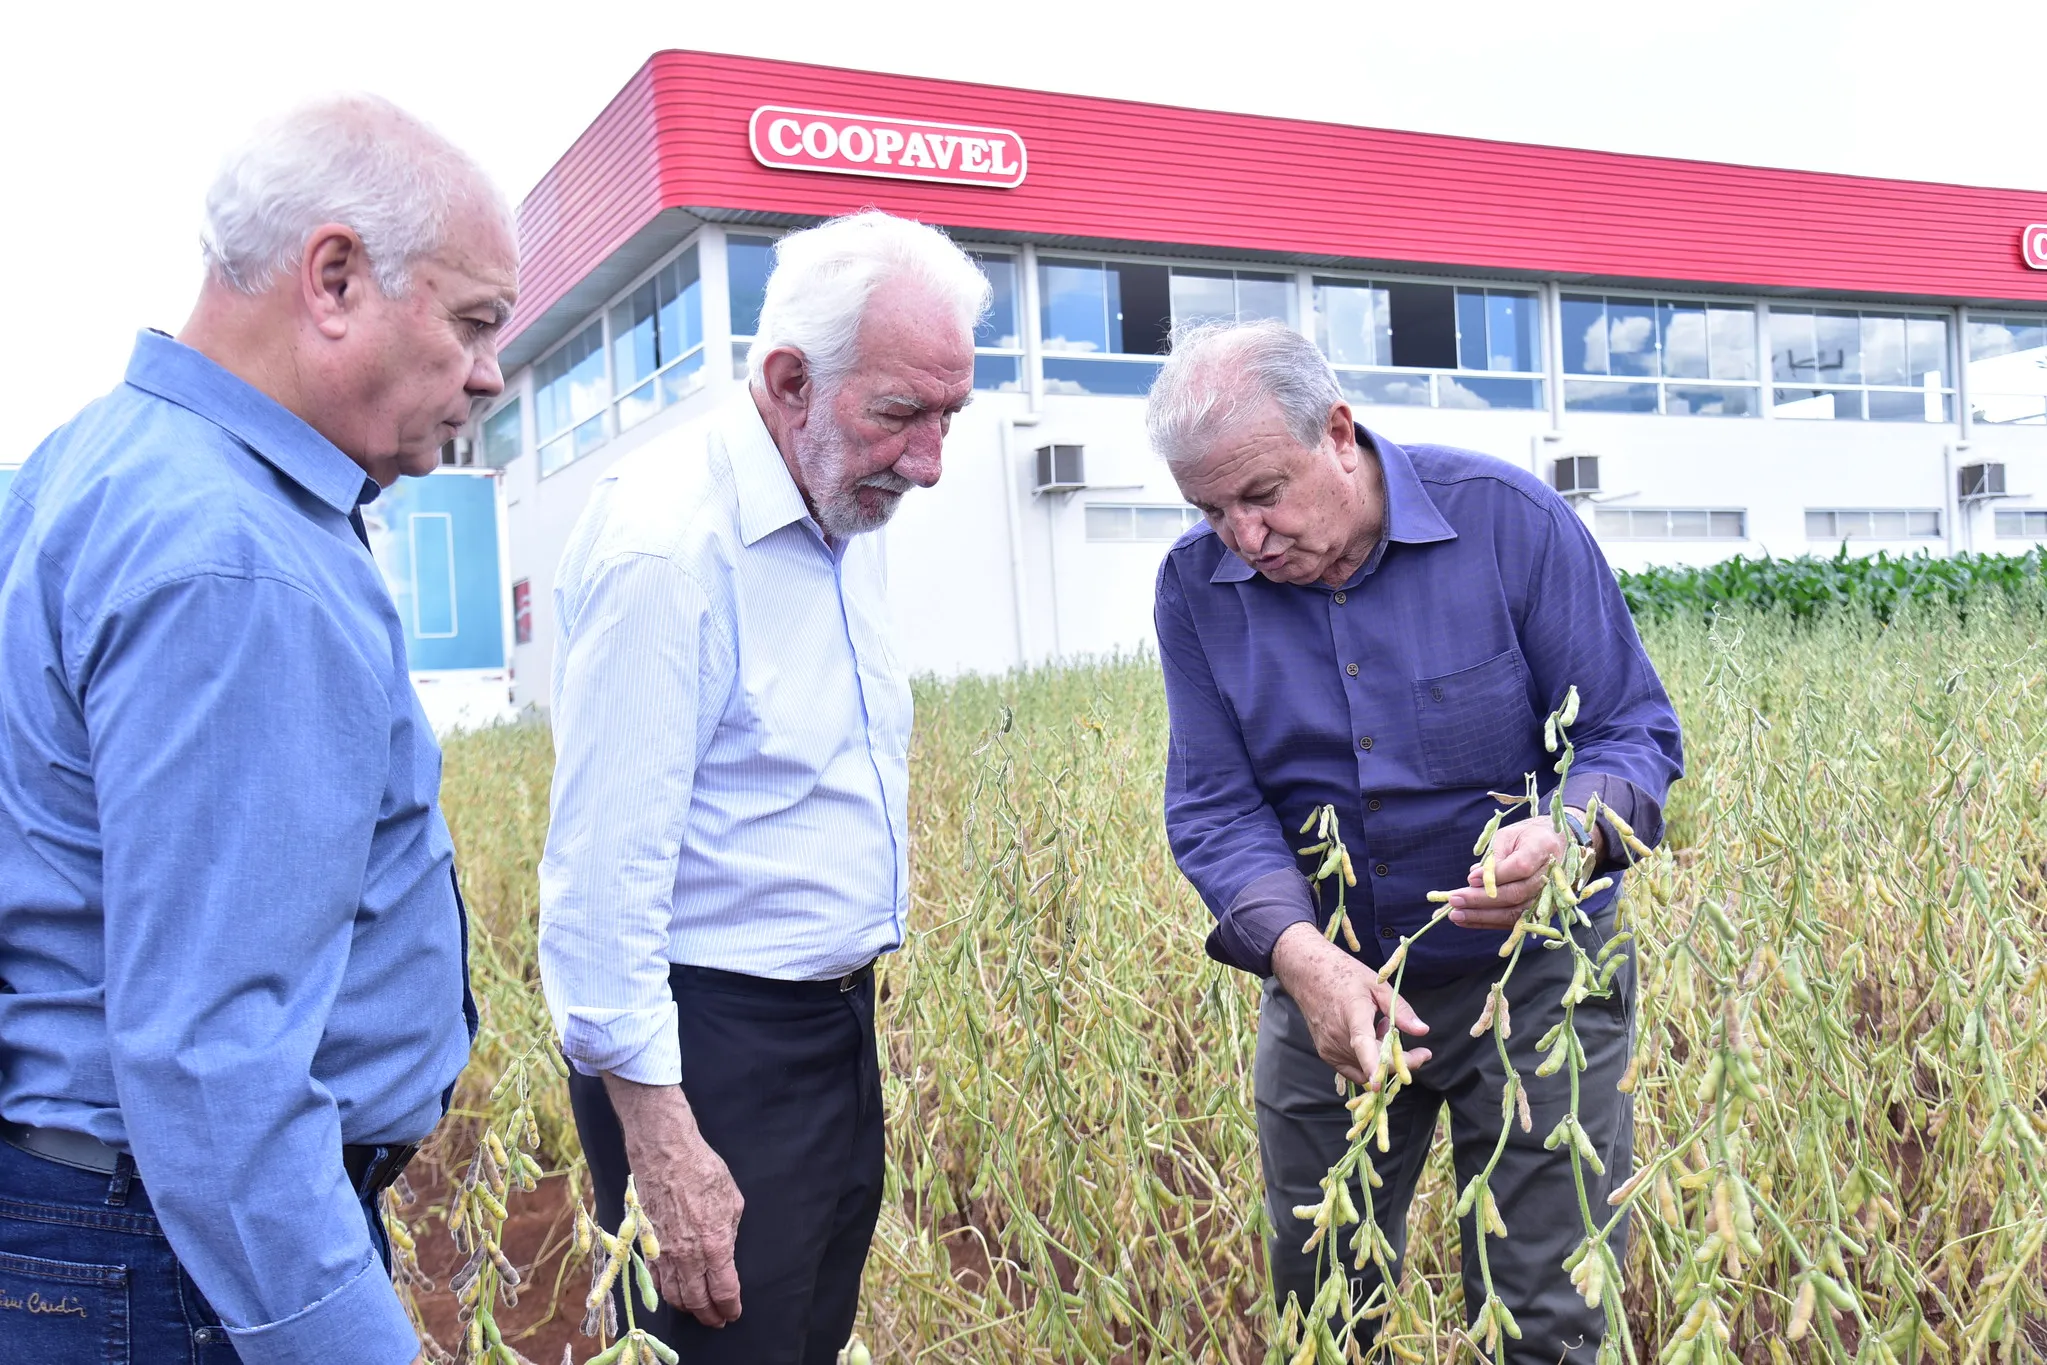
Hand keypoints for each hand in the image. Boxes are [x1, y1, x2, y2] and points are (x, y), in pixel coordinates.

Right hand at [602, 1074, 744, 1327]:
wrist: (665, 1153)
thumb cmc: (703, 1170)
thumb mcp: (732, 1200)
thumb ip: (730, 1231)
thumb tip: (725, 1250)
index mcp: (715, 1245)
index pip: (723, 1290)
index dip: (730, 1307)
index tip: (734, 1312)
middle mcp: (688, 1256)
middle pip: (698, 1301)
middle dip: (710, 1316)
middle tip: (718, 1320)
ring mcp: (664, 1252)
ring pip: (675, 1296)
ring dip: (689, 1308)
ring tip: (699, 1310)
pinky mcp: (647, 1245)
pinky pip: (657, 1280)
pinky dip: (668, 1293)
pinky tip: (676, 1293)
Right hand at [1271, 922, 1430, 1087]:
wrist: (1308, 974)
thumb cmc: (1345, 975)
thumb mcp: (1378, 985)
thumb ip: (1400, 1010)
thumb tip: (1423, 1031)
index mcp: (1353, 1014)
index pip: (1363, 1044)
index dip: (1373, 1065)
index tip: (1383, 1085)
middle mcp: (1338, 1036)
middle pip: (1375, 1063)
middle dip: (1399, 1058)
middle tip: (1406, 1038)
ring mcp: (1329, 1048)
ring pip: (1367, 1068)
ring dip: (1381, 1056)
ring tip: (1378, 1027)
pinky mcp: (1325, 1054)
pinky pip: (1354, 1070)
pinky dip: (1367, 1061)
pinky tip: (1367, 1037)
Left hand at [1446, 812, 1597, 930]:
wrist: (1556, 845)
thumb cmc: (1526, 838)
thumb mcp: (1508, 836)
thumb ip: (1493, 858)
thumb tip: (1474, 878)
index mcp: (1543, 848)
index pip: (1519, 867)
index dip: (1494, 876)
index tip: (1469, 878)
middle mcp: (1552, 876)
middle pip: (1515, 893)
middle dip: (1481, 899)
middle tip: (1454, 899)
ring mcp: (1549, 898)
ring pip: (1514, 913)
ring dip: (1482, 916)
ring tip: (1456, 915)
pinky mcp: (1542, 913)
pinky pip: (1514, 921)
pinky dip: (1489, 922)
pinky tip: (1467, 920)